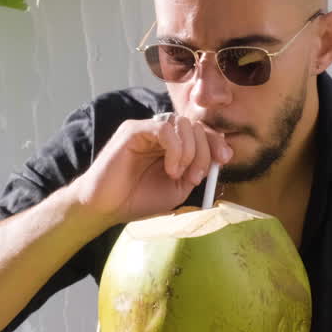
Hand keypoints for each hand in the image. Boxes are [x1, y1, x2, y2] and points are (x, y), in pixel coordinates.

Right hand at [71, 113, 231, 225]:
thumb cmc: (137, 199)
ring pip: (182, 124)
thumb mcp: (177, 189)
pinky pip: (165, 129)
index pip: (200, 131)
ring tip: (178, 174)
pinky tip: (170, 169)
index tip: (224, 159)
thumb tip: (219, 157)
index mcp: (172, 145)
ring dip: (190, 151)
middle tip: (195, 177)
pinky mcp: (134, 130)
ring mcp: (146, 129)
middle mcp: (160, 133)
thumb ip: (196, 171)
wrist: (106, 207)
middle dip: (204, 152)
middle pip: (195, 126)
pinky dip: (176, 149)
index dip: (215, 142)